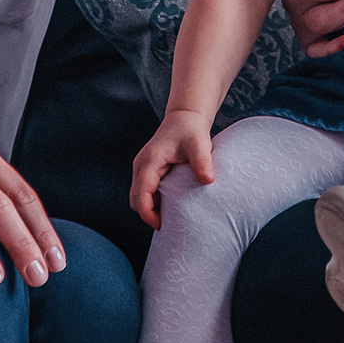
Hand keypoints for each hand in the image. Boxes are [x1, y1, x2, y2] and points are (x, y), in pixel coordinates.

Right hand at [130, 109, 217, 229]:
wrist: (185, 116)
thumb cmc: (191, 130)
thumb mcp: (199, 144)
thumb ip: (202, 161)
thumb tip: (208, 180)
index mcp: (149, 161)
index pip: (141, 195)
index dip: (148, 214)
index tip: (162, 225)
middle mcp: (141, 165)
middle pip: (135, 199)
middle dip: (147, 214)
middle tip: (168, 224)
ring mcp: (142, 167)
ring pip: (138, 196)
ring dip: (149, 207)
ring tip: (170, 215)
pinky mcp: (147, 169)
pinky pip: (144, 190)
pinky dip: (152, 200)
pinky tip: (170, 204)